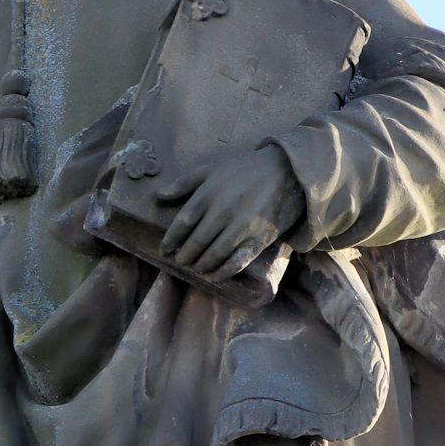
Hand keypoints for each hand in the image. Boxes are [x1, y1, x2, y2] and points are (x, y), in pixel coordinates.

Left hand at [157, 143, 305, 277]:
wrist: (286, 171)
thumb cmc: (244, 169)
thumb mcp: (212, 169)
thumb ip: (184, 183)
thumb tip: (158, 196)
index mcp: (208, 194)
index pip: (182, 224)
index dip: (170, 240)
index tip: (164, 250)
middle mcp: (221, 212)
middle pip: (195, 243)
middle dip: (184, 256)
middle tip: (181, 261)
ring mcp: (240, 227)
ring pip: (213, 255)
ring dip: (200, 265)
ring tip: (195, 268)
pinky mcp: (258, 239)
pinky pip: (236, 261)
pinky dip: (222, 272)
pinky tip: (213, 276)